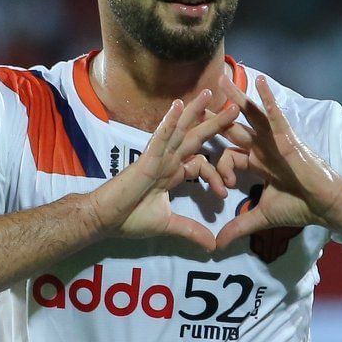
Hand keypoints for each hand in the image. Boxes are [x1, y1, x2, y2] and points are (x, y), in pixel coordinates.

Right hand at [87, 89, 238, 250]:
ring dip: (195, 112)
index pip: (200, 164)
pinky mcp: (146, 159)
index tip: (225, 193)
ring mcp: (157, 157)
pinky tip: (178, 106)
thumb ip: (191, 231)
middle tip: (235, 108)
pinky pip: (160, 137)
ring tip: (210, 94)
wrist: (106, 220)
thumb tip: (212, 247)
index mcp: (172, 173)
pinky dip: (169, 122)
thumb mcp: (169, 225)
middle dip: (214, 123)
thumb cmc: (130, 219)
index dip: (216, 175)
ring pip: (179, 130)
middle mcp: (167, 161)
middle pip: (194, 138)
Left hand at [215, 75, 341, 249]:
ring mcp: (274, 140)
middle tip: (196, 105)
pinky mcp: (287, 137)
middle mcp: (263, 147)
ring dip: (237, 97)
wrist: (325, 205)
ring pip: (251, 115)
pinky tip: (259, 81)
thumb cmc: (300, 206)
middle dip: (215, 118)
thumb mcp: (262, 216)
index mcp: (257, 162)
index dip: (219, 168)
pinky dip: (267, 98)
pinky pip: (275, 114)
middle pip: (234, 128)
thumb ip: (238, 226)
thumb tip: (217, 246)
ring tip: (222, 79)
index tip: (220, 188)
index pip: (228, 156)